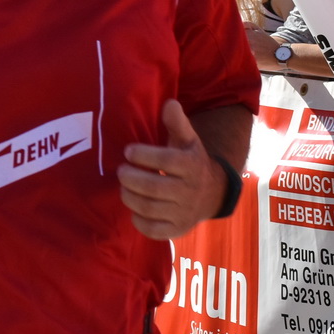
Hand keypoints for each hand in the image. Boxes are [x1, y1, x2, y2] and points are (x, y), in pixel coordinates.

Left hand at [118, 99, 225, 238]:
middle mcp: (191, 190)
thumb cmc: (190, 161)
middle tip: (121, 171)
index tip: (128, 151)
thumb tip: (169, 103)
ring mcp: (184, 212)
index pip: (168, 161)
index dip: (144, 156)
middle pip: (155, 188)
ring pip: (151, 208)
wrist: (212, 193)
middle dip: (131, 179)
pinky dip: (139, 221)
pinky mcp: (177, 230)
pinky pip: (154, 230)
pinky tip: (133, 209)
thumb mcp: (188, 140)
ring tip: (123, 187)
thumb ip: (178, 123)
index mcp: (193, 165)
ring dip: (130, 197)